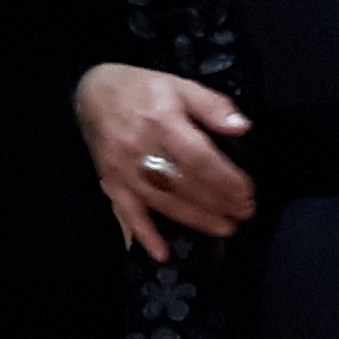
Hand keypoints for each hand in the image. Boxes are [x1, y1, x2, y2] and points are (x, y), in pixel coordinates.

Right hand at [79, 63, 254, 259]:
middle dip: (219, 202)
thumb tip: (242, 127)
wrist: (90, 92)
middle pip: (185, 184)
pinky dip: (144, 235)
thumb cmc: (140, 88)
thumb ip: (213, 105)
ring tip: (224, 228)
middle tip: (244, 212)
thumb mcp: (180, 86)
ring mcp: (124, 170)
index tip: (247, 191)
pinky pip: (127, 213)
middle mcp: (141, 148)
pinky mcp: (111, 182)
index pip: (199, 158)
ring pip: (163, 202)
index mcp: (161, 121)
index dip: (226, 179)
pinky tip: (162, 253)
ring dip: (196, 219)